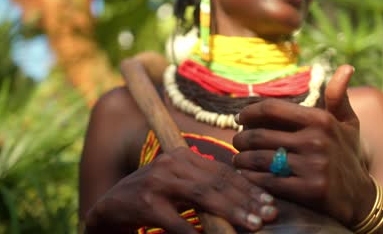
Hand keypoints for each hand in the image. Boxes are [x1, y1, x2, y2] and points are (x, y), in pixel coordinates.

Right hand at [85, 147, 277, 233]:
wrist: (113, 206)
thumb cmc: (154, 197)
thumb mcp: (180, 186)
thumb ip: (205, 187)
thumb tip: (243, 200)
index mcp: (183, 156)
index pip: (222, 171)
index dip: (247, 187)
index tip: (268, 201)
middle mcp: (171, 163)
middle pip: (216, 182)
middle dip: (245, 200)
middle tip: (268, 216)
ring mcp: (158, 182)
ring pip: (202, 196)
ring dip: (230, 212)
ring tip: (252, 225)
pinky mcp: (147, 203)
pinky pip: (179, 222)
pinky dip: (197, 233)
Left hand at [232, 65, 374, 226]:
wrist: (360, 198)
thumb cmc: (347, 155)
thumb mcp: (348, 123)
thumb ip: (339, 97)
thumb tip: (346, 67)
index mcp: (320, 120)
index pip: (271, 109)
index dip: (249, 112)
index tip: (240, 118)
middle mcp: (316, 140)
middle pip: (260, 135)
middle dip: (241, 139)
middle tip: (236, 142)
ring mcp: (313, 166)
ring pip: (260, 159)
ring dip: (242, 159)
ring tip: (238, 159)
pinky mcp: (309, 190)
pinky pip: (267, 181)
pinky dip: (251, 177)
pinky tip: (246, 175)